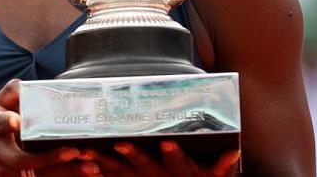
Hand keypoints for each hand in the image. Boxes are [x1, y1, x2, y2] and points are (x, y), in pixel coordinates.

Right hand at [0, 79, 99, 176]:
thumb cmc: (2, 119)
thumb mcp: (2, 102)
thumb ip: (15, 92)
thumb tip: (30, 87)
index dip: (6, 123)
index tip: (17, 121)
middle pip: (20, 160)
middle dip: (48, 158)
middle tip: (74, 151)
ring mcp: (6, 171)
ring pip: (36, 176)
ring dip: (63, 173)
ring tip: (90, 167)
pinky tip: (86, 174)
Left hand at [83, 141, 239, 176]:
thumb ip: (221, 167)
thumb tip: (233, 152)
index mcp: (179, 172)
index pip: (178, 161)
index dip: (173, 153)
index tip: (166, 143)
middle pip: (144, 166)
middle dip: (132, 155)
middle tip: (120, 143)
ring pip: (120, 173)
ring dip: (105, 163)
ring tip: (90, 154)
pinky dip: (94, 174)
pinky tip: (82, 166)